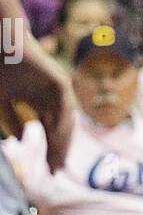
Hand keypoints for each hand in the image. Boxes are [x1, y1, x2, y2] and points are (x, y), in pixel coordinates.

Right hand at [0, 31, 73, 171]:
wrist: (5, 44)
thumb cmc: (1, 69)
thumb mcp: (3, 100)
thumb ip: (12, 118)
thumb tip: (20, 140)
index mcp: (40, 103)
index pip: (49, 132)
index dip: (49, 150)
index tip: (48, 170)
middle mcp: (52, 100)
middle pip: (59, 131)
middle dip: (58, 151)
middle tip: (56, 170)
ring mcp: (58, 92)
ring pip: (65, 121)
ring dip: (63, 141)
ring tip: (59, 159)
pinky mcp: (62, 83)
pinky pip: (65, 107)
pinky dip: (63, 123)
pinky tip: (58, 138)